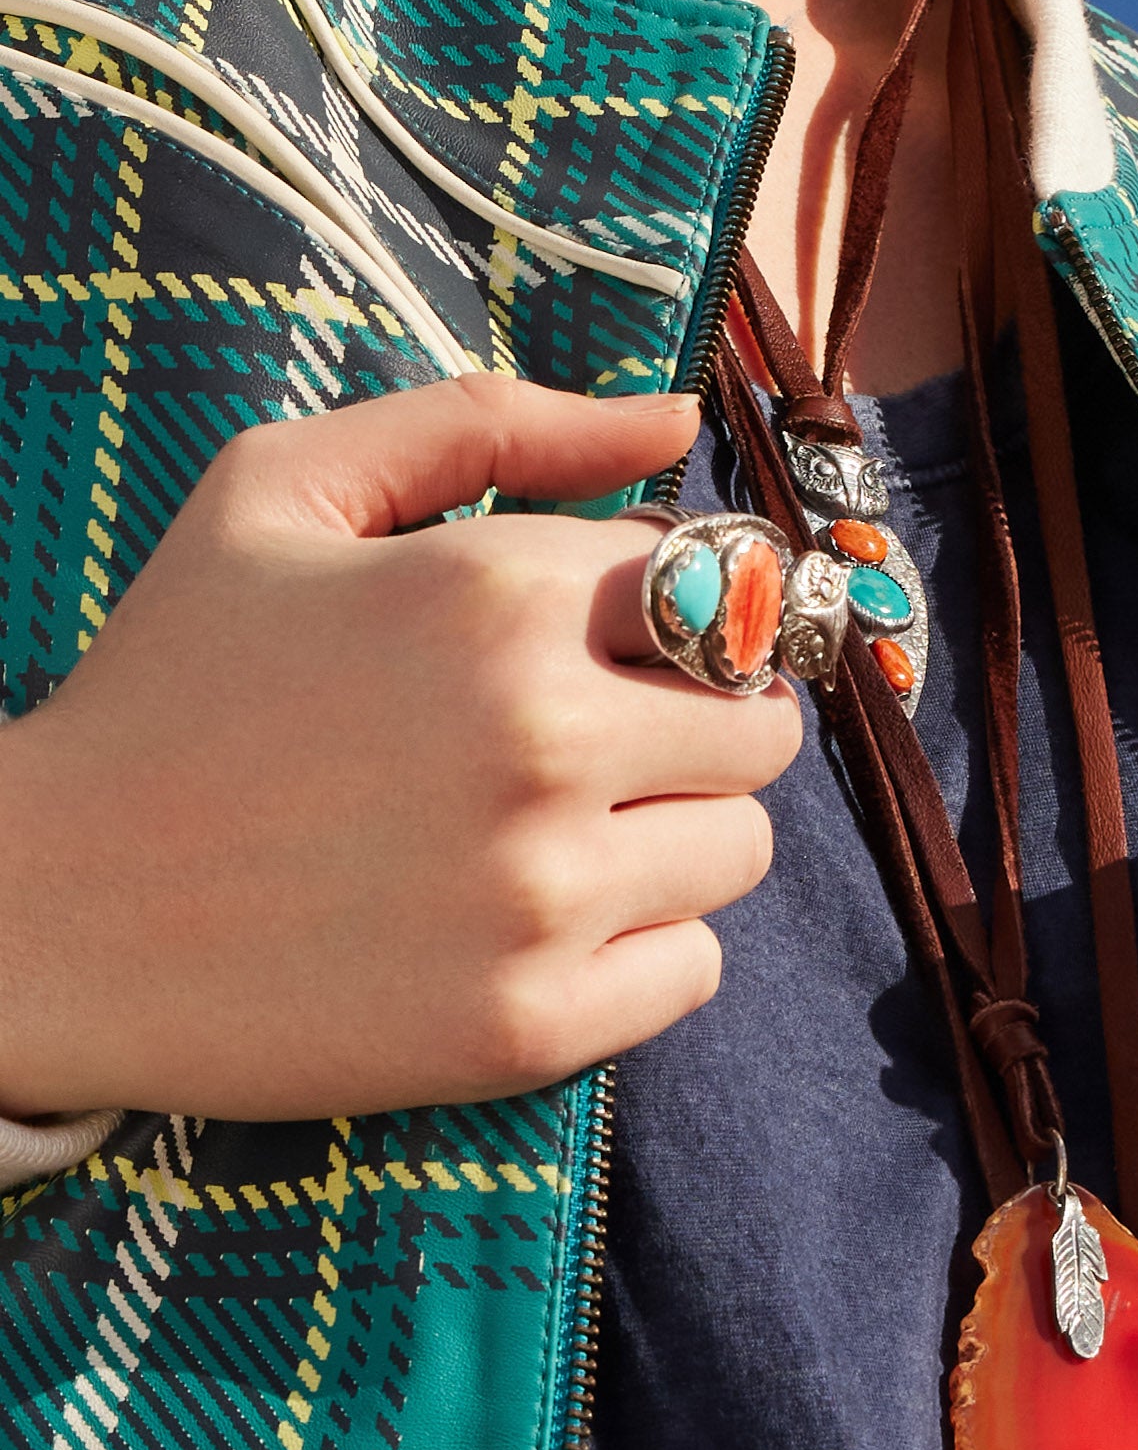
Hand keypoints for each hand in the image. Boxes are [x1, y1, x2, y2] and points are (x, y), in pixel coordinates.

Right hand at [0, 376, 800, 1121]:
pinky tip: (530, 925)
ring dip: (670, 841)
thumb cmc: (169, 686)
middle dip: (690, 730)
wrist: (44, 908)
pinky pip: (693, 972)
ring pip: (737, 853)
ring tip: (544, 837)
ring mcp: (541, 897)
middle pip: (755, 733)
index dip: (678, 621)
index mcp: (496, 594)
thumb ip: (491, 425)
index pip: (722, 594)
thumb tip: (679, 421)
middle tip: (582, 750)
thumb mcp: (284, 489)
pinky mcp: (528, 1028)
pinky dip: (637, 952)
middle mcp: (543, 742)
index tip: (616, 652)